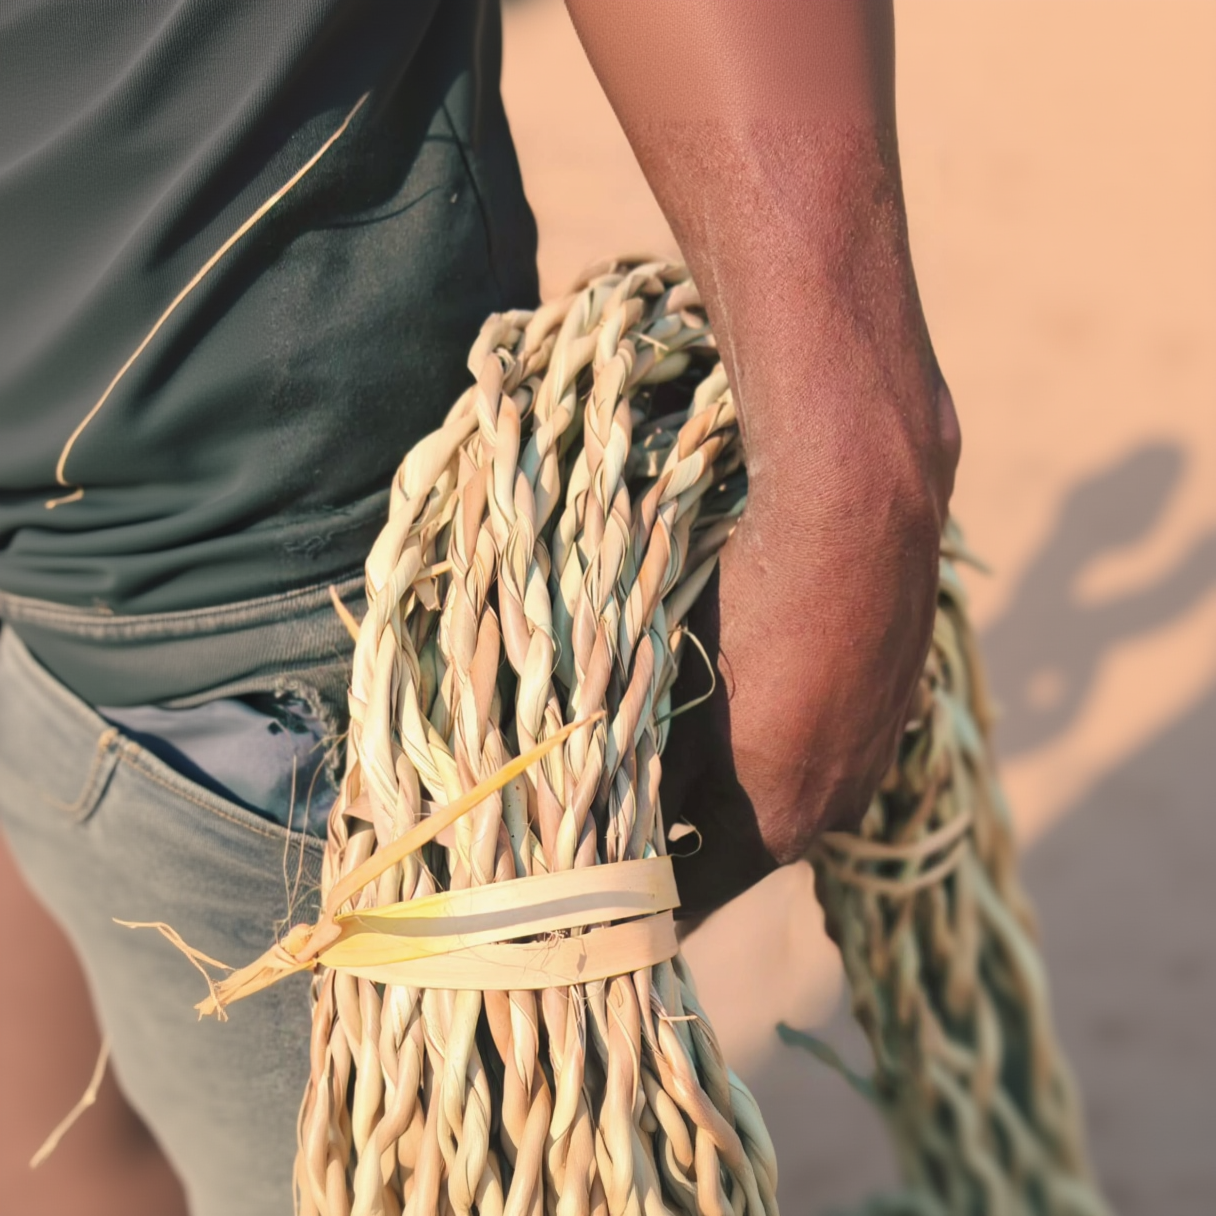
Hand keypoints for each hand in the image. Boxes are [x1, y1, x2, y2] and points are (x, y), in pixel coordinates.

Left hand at [660, 375, 958, 917]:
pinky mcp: (891, 707)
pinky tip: (754, 692)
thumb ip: (648, 780)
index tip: (598, 891)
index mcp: (778, 824)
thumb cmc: (749, 610)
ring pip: (782, 793)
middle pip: (740, 848)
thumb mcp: (676, 702)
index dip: (640, 898)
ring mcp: (872, 758)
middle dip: (681, 835)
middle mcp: (836, 808)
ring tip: (683, 738)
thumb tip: (616, 839)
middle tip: (622, 809)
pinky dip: (779, 739)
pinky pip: (822, 747)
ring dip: (732, 782)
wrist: (861, 514)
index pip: (694, 895)